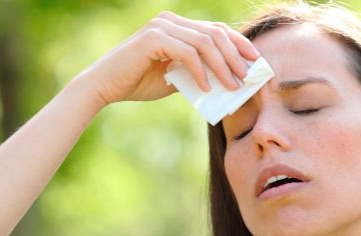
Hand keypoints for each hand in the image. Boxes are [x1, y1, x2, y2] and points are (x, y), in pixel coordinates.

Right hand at [83, 11, 259, 104]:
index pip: (215, 29)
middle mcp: (171, 20)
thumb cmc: (138, 82)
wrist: (105, 87)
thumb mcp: (174, 78)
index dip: (238, 44)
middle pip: (215, 33)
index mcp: (177, 25)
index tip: (255, 62)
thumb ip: (196, 73)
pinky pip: (188, 54)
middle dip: (236, 55)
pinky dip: (200, 72)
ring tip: (232, 86)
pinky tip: (206, 88)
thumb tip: (226, 81)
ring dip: (222, 66)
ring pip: (205, 43)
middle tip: (247, 77)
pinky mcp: (154, 38)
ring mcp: (162, 26)